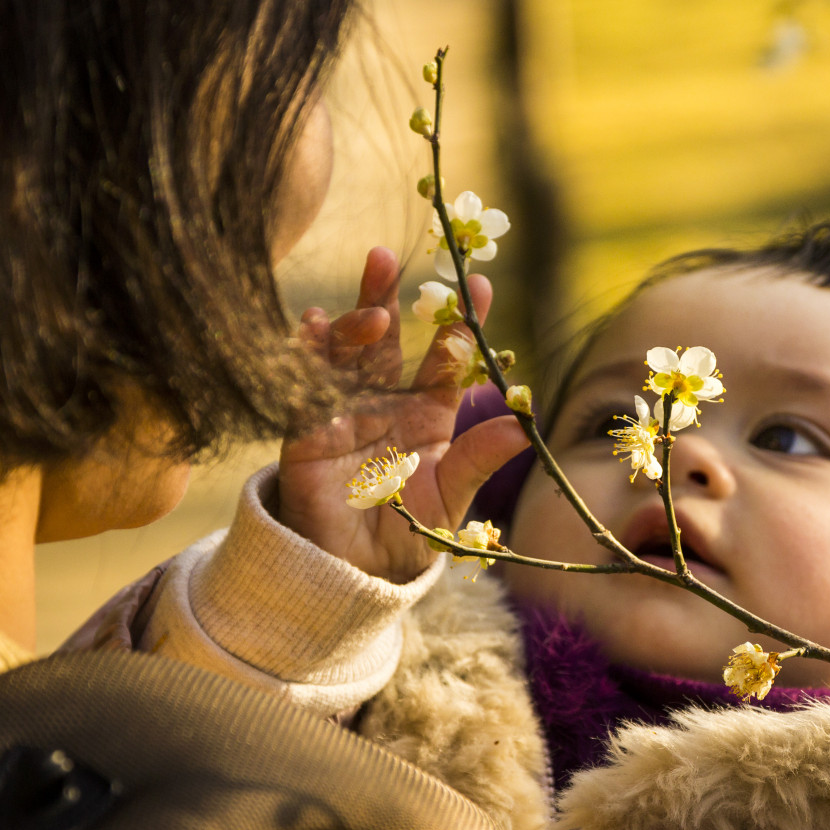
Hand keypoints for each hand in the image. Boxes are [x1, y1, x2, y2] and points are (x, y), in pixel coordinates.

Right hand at [278, 247, 529, 582]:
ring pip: (344, 354)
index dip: (457, 322)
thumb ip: (481, 458)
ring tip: (371, 316)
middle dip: (385, 296)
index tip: (477, 285)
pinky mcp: (305, 430)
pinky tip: (308, 324)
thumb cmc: (409, 533)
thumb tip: (526, 423)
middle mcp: (384, 401)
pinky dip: (305, 354)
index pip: (443, 358)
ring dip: (351, 326)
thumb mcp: (451, 495)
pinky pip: (303, 386)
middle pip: (385, 339)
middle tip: (387, 257)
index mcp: (427, 412)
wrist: (355, 572)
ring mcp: (342, 410)